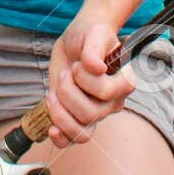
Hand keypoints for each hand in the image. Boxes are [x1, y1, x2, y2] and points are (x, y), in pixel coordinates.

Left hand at [45, 16, 135, 148]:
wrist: (76, 42)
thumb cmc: (90, 36)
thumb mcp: (93, 34)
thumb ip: (94, 49)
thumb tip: (96, 67)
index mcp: (122, 81)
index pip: (107, 92)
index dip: (86, 80)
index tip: (78, 65)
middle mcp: (111, 102)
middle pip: (91, 114)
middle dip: (68, 92)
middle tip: (64, 73)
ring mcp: (94, 113)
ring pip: (82, 132)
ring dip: (60, 113)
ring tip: (53, 94)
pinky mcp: (76, 118)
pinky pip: (72, 140)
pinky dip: (61, 138)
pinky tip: (51, 128)